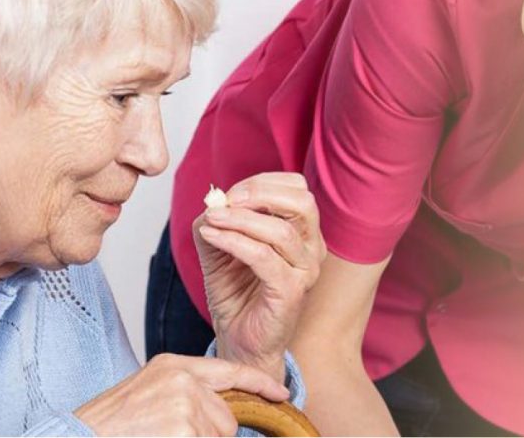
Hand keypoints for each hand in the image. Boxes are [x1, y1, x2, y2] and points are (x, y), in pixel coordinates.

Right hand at [74, 353, 288, 436]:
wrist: (77, 437)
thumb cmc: (109, 427)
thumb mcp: (146, 396)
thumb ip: (185, 395)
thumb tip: (219, 415)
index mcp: (172, 366)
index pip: (229, 371)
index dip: (259, 383)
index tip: (281, 392)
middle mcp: (182, 378)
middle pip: (227, 417)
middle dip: (210, 435)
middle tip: (168, 435)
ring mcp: (184, 402)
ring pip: (218, 436)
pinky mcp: (184, 427)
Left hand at [192, 172, 324, 381]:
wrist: (239, 341)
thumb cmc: (237, 295)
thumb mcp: (221, 247)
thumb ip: (218, 221)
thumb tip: (211, 202)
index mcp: (302, 232)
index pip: (297, 189)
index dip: (263, 182)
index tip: (229, 192)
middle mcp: (312, 248)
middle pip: (303, 202)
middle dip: (260, 193)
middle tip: (226, 199)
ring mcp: (305, 271)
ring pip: (281, 230)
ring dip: (240, 219)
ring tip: (212, 219)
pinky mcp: (291, 292)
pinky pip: (264, 257)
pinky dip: (234, 241)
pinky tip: (210, 237)